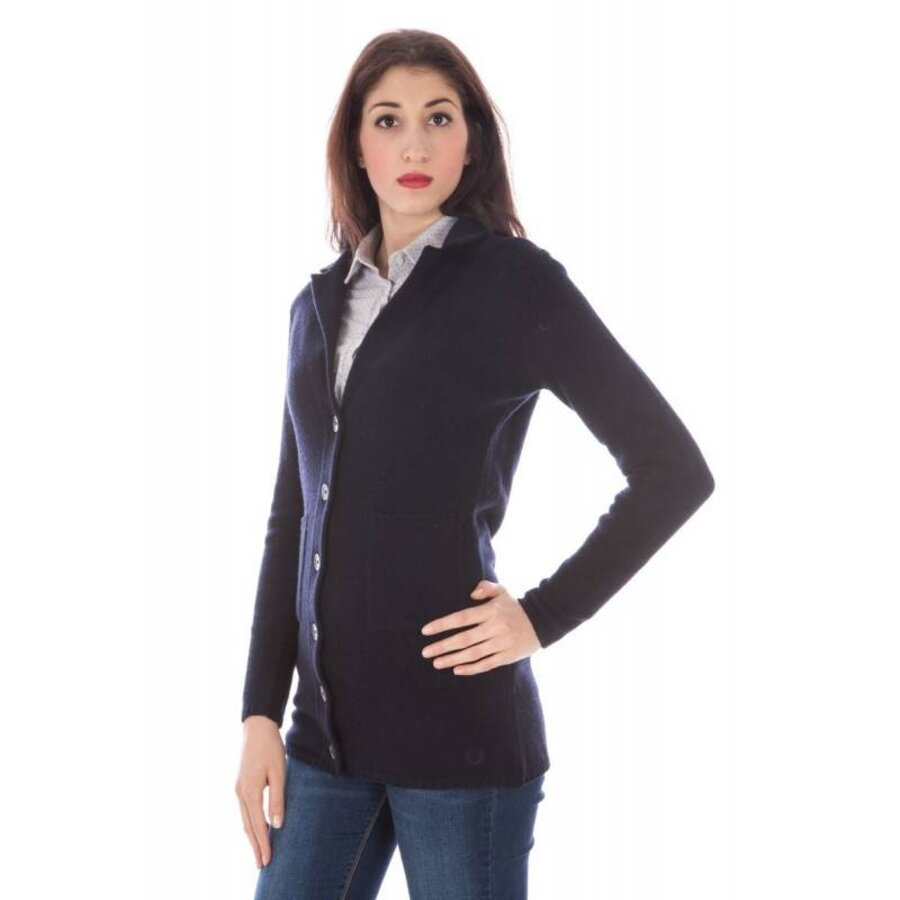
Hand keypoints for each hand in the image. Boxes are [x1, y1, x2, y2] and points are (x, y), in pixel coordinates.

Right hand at [234, 716, 285, 868]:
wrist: (256, 727)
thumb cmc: (270, 747)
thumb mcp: (278, 771)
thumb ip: (277, 798)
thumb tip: (277, 825)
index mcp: (250, 792)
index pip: (257, 825)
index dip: (263, 844)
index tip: (267, 861)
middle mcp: (240, 794)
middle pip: (248, 827)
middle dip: (255, 846)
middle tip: (262, 865)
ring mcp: (238, 789)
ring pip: (245, 820)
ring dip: (252, 837)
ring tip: (259, 853)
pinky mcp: (240, 784)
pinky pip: (245, 811)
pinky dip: (250, 824)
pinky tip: (256, 829)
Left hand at [420, 579, 541, 674]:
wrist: (542, 621)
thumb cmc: (515, 606)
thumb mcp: (502, 591)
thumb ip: (485, 587)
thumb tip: (471, 593)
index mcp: (490, 611)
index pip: (462, 617)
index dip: (443, 624)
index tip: (426, 631)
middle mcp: (495, 627)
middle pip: (464, 638)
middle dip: (443, 646)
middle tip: (425, 652)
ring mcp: (502, 643)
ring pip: (473, 653)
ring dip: (453, 659)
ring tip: (436, 663)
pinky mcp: (508, 656)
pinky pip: (487, 664)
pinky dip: (471, 668)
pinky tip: (456, 670)